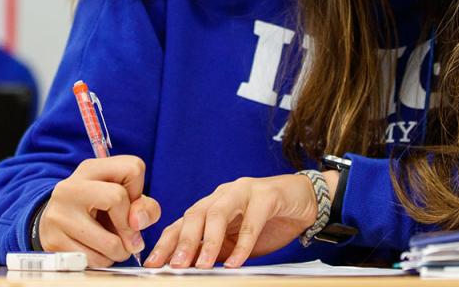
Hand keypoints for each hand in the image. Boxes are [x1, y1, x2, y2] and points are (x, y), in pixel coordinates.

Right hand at [39, 155, 160, 266]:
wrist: (55, 225)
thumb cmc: (97, 210)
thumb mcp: (121, 199)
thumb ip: (144, 207)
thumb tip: (137, 223)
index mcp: (90, 169)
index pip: (132, 168)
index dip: (138, 191)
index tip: (128, 203)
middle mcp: (71, 187)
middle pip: (117, 197)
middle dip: (130, 225)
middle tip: (128, 236)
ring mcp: (59, 215)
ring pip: (111, 241)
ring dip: (120, 251)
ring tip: (112, 246)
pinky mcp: (54, 242)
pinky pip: (95, 260)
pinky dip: (103, 261)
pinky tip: (95, 252)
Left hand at [144, 171, 336, 268]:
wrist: (305, 201)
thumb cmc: (268, 221)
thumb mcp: (237, 241)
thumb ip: (215, 250)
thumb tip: (189, 268)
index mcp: (212, 203)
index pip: (183, 222)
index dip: (167, 242)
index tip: (153, 264)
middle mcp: (224, 193)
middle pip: (196, 213)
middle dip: (183, 240)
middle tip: (174, 265)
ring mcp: (245, 191)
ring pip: (219, 212)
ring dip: (208, 240)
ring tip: (203, 264)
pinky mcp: (267, 195)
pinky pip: (251, 219)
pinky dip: (242, 242)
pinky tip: (236, 261)